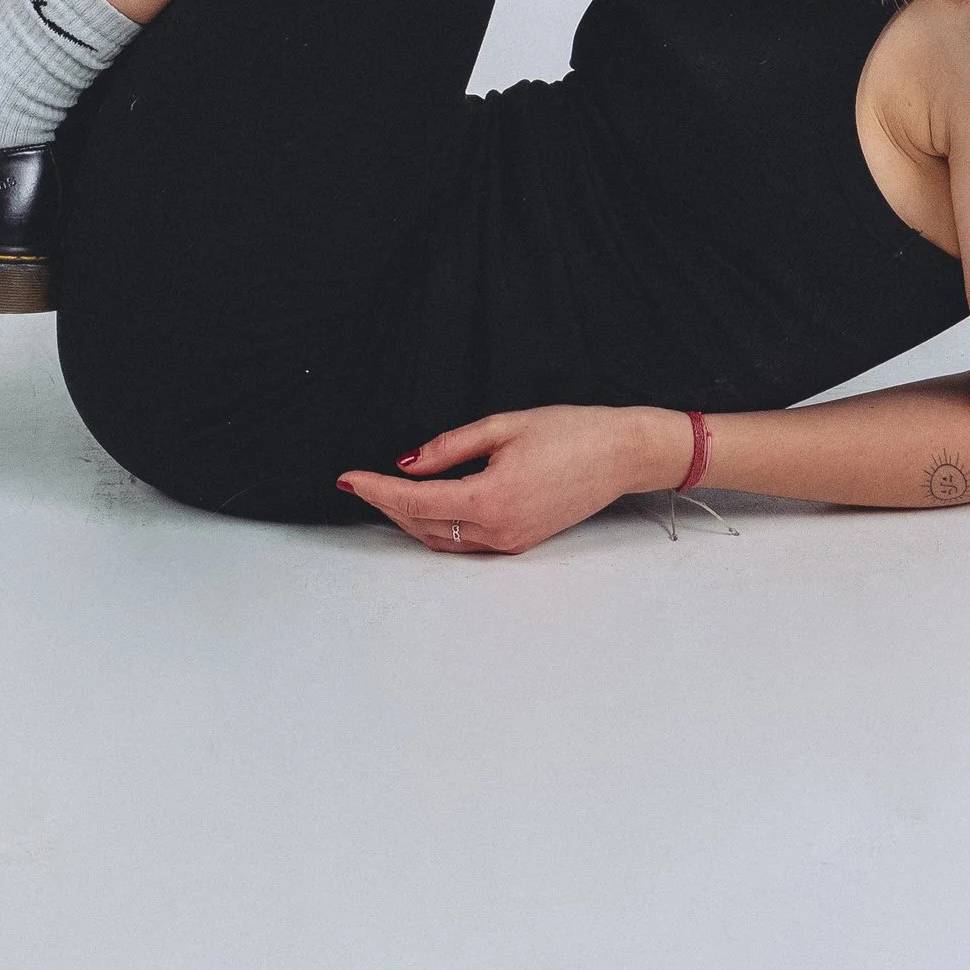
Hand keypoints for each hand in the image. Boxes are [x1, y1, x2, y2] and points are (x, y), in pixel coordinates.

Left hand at [338, 403, 693, 555]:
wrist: (620, 454)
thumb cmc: (570, 432)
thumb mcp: (504, 425)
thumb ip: (450, 446)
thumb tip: (406, 463)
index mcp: (491, 499)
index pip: (416, 502)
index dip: (376, 491)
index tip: (348, 479)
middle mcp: (498, 531)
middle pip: (422, 526)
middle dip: (387, 506)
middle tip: (360, 482)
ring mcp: (510, 543)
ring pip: (441, 540)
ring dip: (409, 519)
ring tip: (385, 491)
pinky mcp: (520, 543)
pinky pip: (464, 542)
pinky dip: (437, 525)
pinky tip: (428, 502)